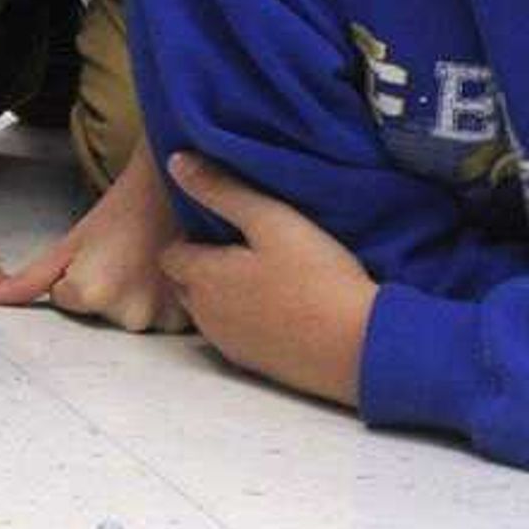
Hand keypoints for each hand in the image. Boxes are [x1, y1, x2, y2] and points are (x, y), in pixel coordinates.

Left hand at [0, 150, 187, 329]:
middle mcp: (125, 316)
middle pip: (98, 318)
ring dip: (134, 301)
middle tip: (124, 261)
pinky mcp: (186, 323)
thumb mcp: (67, 246)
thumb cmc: (119, 215)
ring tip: (145, 267)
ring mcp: (159, 321)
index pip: (67, 303)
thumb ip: (24, 282)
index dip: (78, 278)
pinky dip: (160, 305)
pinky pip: (159, 324)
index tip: (99, 255)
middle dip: (105, 294)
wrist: (171, 195)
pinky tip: (163, 279)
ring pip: (128, 322)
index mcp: (89, 294)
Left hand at [160, 153, 375, 405]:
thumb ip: (223, 191)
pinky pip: (234, 335)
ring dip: (222, 295)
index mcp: (201, 277)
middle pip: (185, 284)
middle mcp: (204, 315)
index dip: (190, 237)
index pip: (169, 254)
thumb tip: (177, 162)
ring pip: (208, 312)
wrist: (359, 347)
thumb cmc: (316, 277)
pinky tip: (280, 309)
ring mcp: (228, 344)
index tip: (224, 227)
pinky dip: (245, 321)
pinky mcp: (253, 365)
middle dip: (201, 266)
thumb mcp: (272, 220)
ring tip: (264, 277)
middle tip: (243, 249)